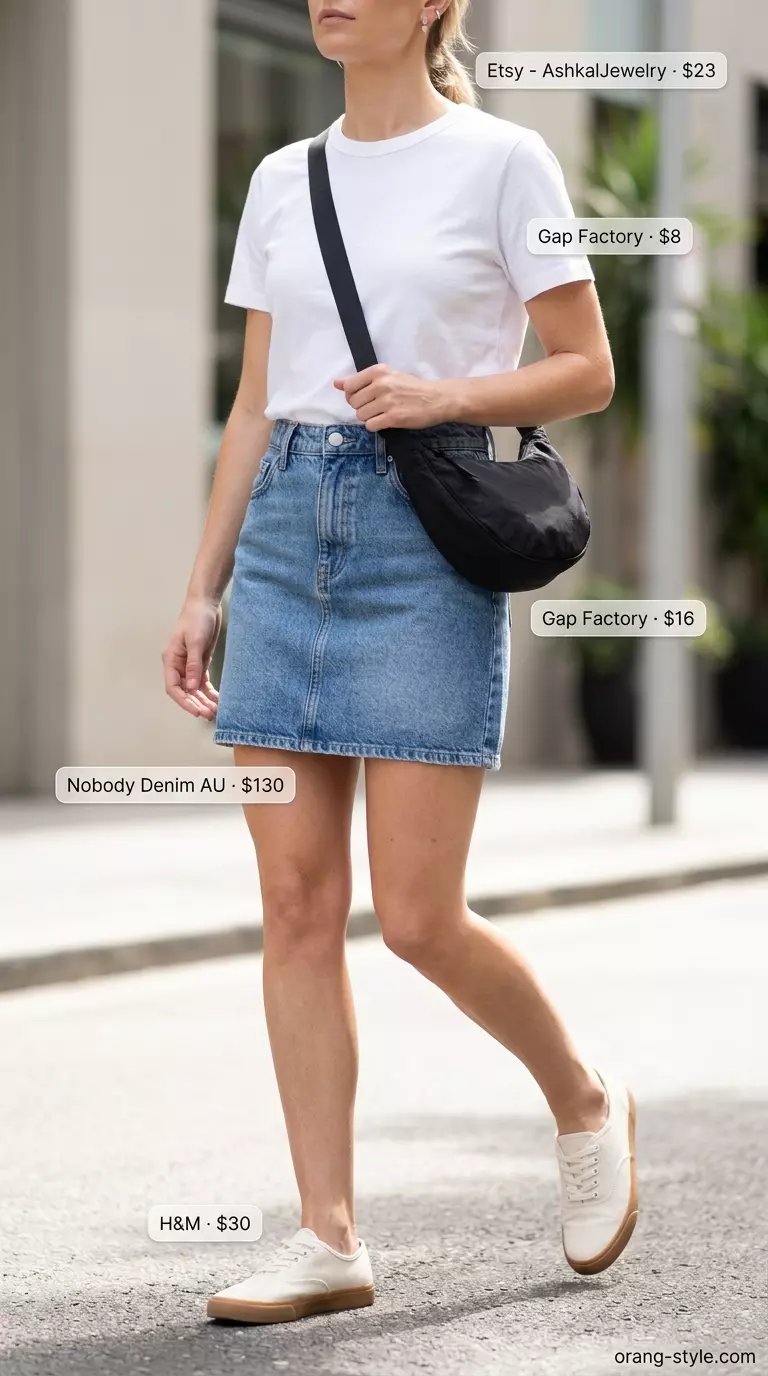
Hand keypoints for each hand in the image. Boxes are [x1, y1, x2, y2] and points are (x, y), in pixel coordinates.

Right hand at [162, 597, 221, 719]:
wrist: (206, 604)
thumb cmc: (197, 618)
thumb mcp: (195, 641)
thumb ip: (193, 665)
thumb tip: (189, 687)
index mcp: (171, 659)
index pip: (173, 687)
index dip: (183, 701)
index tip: (196, 711)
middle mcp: (178, 665)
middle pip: (184, 691)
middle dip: (196, 704)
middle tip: (210, 714)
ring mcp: (188, 665)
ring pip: (194, 689)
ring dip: (203, 700)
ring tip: (215, 711)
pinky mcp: (199, 663)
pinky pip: (202, 682)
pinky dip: (209, 692)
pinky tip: (217, 700)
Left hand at [333, 365, 450, 430]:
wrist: (436, 398)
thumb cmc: (411, 387)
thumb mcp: (387, 376)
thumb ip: (361, 380)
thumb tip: (336, 383)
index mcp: (378, 371)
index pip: (349, 386)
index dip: (352, 395)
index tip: (363, 398)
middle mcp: (381, 385)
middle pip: (353, 403)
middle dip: (362, 407)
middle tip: (376, 406)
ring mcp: (387, 402)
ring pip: (361, 415)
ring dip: (369, 417)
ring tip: (382, 413)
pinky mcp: (393, 417)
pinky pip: (371, 426)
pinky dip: (376, 426)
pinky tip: (385, 421)